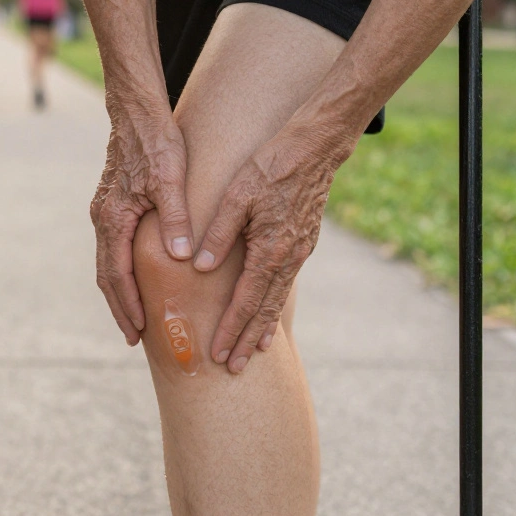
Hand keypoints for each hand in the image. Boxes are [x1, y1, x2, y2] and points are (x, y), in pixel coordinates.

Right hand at [90, 106, 193, 345]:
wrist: (136, 112)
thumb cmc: (155, 142)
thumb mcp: (170, 178)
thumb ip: (175, 218)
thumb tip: (181, 256)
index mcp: (113, 218)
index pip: (117, 273)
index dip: (128, 304)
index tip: (139, 330)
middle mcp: (103, 219)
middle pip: (106, 275)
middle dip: (120, 307)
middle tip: (134, 337)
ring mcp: (105, 213)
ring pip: (106, 263)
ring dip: (119, 292)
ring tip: (135, 318)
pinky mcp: (112, 206)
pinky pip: (112, 249)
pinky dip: (120, 272)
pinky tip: (135, 279)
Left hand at [196, 125, 346, 372]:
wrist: (315, 148)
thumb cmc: (270, 166)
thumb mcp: (237, 194)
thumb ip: (218, 233)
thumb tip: (200, 267)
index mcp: (270, 249)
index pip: (246, 300)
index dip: (231, 328)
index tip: (218, 352)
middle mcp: (289, 257)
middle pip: (265, 309)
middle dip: (247, 340)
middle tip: (234, 368)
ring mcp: (300, 252)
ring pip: (278, 299)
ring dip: (263, 327)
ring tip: (253, 351)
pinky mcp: (303, 243)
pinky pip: (285, 283)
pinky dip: (275, 304)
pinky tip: (268, 314)